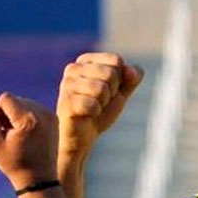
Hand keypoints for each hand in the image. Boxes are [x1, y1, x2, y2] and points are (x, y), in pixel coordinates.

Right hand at [0, 92, 57, 189]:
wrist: (39, 179)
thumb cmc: (14, 163)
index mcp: (27, 120)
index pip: (5, 98)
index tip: (1, 130)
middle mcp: (42, 113)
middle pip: (15, 99)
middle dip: (8, 113)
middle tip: (9, 134)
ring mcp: (50, 115)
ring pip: (24, 102)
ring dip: (17, 115)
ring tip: (18, 135)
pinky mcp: (54, 118)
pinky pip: (34, 108)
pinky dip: (27, 117)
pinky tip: (27, 134)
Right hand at [56, 52, 142, 170]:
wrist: (84, 137)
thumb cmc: (100, 110)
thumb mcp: (121, 91)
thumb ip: (132, 77)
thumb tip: (131, 72)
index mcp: (85, 60)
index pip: (116, 60)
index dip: (119, 80)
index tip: (108, 91)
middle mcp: (73, 68)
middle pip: (110, 73)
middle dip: (111, 93)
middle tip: (100, 102)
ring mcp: (66, 85)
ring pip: (101, 89)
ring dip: (103, 104)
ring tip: (93, 109)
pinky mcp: (65, 102)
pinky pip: (92, 105)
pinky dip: (95, 113)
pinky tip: (86, 116)